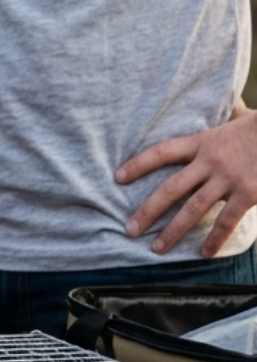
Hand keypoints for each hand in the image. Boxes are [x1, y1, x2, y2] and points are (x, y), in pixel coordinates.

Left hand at [116, 104, 256, 257]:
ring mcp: (229, 178)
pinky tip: (204, 253)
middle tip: (129, 229)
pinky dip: (215, 238)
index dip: (139, 164)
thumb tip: (229, 109)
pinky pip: (227, 220)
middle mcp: (210, 161)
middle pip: (170, 188)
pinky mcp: (249, 193)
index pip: (162, 152)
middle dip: (148, 210)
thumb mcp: (237, 120)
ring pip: (193, 208)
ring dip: (173, 230)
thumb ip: (224, 121)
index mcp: (202, 142)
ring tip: (156, 248)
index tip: (118, 178)